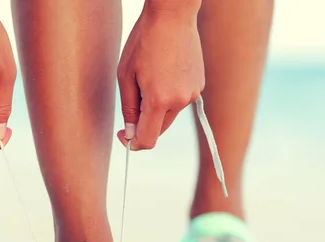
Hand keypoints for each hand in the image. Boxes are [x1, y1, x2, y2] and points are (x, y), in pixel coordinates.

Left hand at [116, 5, 204, 150]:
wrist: (173, 16)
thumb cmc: (144, 41)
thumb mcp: (126, 75)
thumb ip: (129, 108)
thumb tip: (131, 134)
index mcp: (159, 100)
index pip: (148, 140)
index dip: (133, 143)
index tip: (124, 136)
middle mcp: (179, 101)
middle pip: (159, 129)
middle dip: (144, 123)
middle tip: (134, 100)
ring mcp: (192, 94)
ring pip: (170, 114)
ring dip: (158, 106)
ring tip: (151, 76)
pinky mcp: (199, 86)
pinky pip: (181, 100)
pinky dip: (170, 94)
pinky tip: (165, 71)